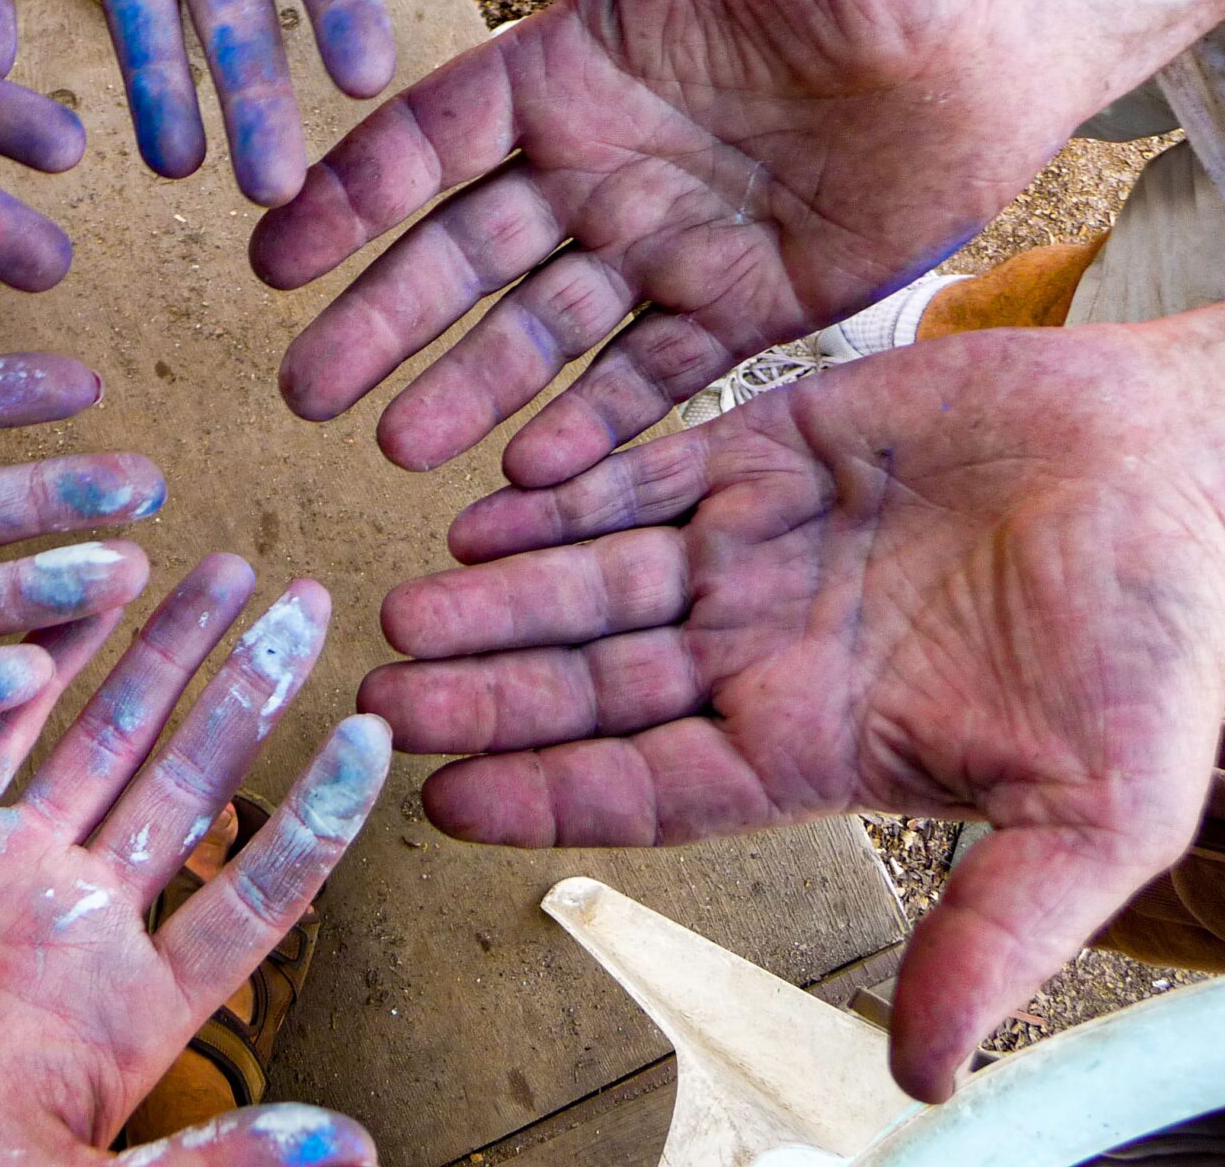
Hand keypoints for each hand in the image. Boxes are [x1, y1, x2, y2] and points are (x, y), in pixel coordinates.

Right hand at [0, 557, 387, 1166]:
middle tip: (308, 602)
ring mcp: (4, 867)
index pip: (261, 888)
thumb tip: (350, 1151)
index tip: (375, 734)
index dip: (319, 811)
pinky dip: (34, 657)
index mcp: (135, 1006)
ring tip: (221, 570)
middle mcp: (81, 919)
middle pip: (194, 778)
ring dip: (163, 651)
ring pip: (105, 731)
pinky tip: (79, 590)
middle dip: (251, 688)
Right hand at [257, 0, 1100, 482]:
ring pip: (541, 332)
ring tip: (401, 448)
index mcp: (567, 73)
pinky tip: (532, 475)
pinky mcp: (748, 308)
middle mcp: (598, 169)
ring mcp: (668, 246)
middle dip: (378, 324)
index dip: (347, 201)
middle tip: (304, 393)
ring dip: (468, 388)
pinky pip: (654, 377)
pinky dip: (594, 426)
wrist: (1014, 0)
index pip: (427, 145)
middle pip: (461, 259)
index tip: (271, 259)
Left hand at [358, 315, 1224, 1100]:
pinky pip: (646, 469)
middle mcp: (761, 648)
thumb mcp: (1094, 810)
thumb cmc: (1165, 642)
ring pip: (597, 577)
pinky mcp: (770, 441)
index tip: (444, 801)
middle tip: (382, 697)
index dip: (548, 793)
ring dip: (504, 596)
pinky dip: (569, 490)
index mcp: (812, 741)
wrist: (1197, 469)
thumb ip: (996, 931)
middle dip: (491, 692)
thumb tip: (917, 1082)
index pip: (648, 785)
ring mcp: (757, 544)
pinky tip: (489, 510)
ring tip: (411, 606)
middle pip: (594, 682)